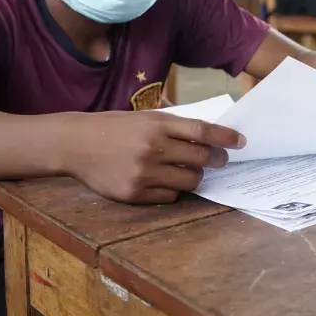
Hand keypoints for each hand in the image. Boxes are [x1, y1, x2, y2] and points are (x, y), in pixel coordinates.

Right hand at [65, 111, 245, 203]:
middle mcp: (152, 147)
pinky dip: (173, 191)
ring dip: (195, 177)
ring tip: (190, 171)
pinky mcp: (134, 194)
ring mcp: (144, 172)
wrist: (75, 144)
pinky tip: (165, 182)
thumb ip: (173, 126)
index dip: (225, 138)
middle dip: (216, 160)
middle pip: (200, 158)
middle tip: (219, 160)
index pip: (202, 131)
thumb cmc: (114, 128)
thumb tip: (209, 135)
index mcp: (157, 124)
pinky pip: (169, 197)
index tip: (240, 142)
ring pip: (189, 181)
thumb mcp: (144, 118)